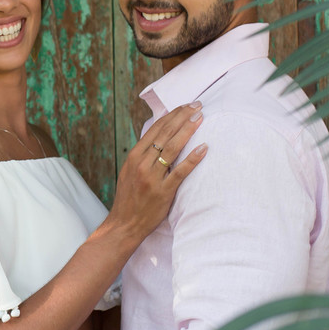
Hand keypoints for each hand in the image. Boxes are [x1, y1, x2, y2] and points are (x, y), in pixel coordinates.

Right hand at [105, 101, 206, 243]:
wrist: (124, 224)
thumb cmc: (130, 198)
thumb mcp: (130, 172)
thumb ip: (144, 156)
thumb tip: (160, 138)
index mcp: (134, 156)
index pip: (155, 130)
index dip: (171, 115)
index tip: (185, 106)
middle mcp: (141, 164)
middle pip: (164, 134)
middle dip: (182, 117)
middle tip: (197, 105)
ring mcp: (152, 177)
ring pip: (172, 148)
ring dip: (187, 130)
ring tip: (200, 118)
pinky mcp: (163, 191)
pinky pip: (180, 172)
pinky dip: (192, 159)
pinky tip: (203, 148)